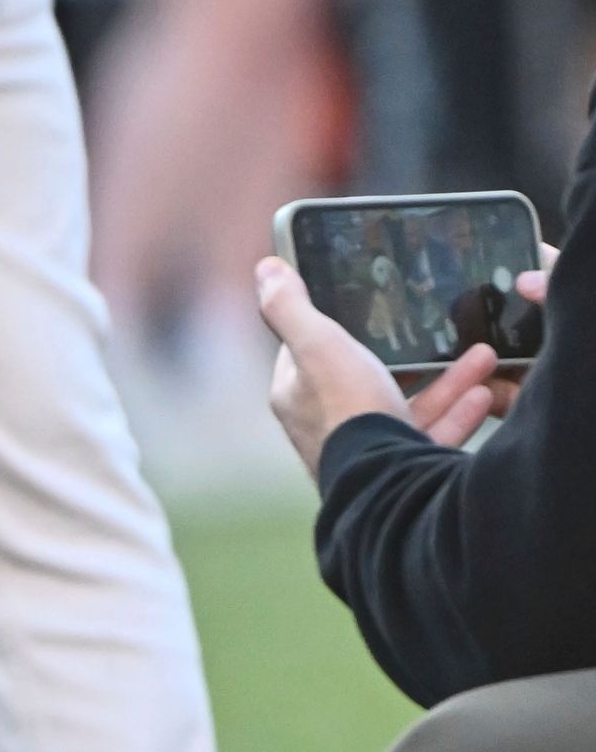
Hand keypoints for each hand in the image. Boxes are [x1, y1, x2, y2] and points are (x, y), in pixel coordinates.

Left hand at [255, 254, 531, 473]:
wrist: (386, 480)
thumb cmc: (347, 409)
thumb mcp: (317, 345)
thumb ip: (291, 308)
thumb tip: (266, 271)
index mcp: (299, 395)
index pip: (311, 352)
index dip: (336, 328)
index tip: (368, 307)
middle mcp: (327, 424)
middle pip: (371, 378)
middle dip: (412, 355)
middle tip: (442, 333)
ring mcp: (365, 447)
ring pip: (409, 406)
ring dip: (448, 380)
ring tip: (483, 357)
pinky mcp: (399, 467)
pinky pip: (432, 434)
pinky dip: (459, 413)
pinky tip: (484, 395)